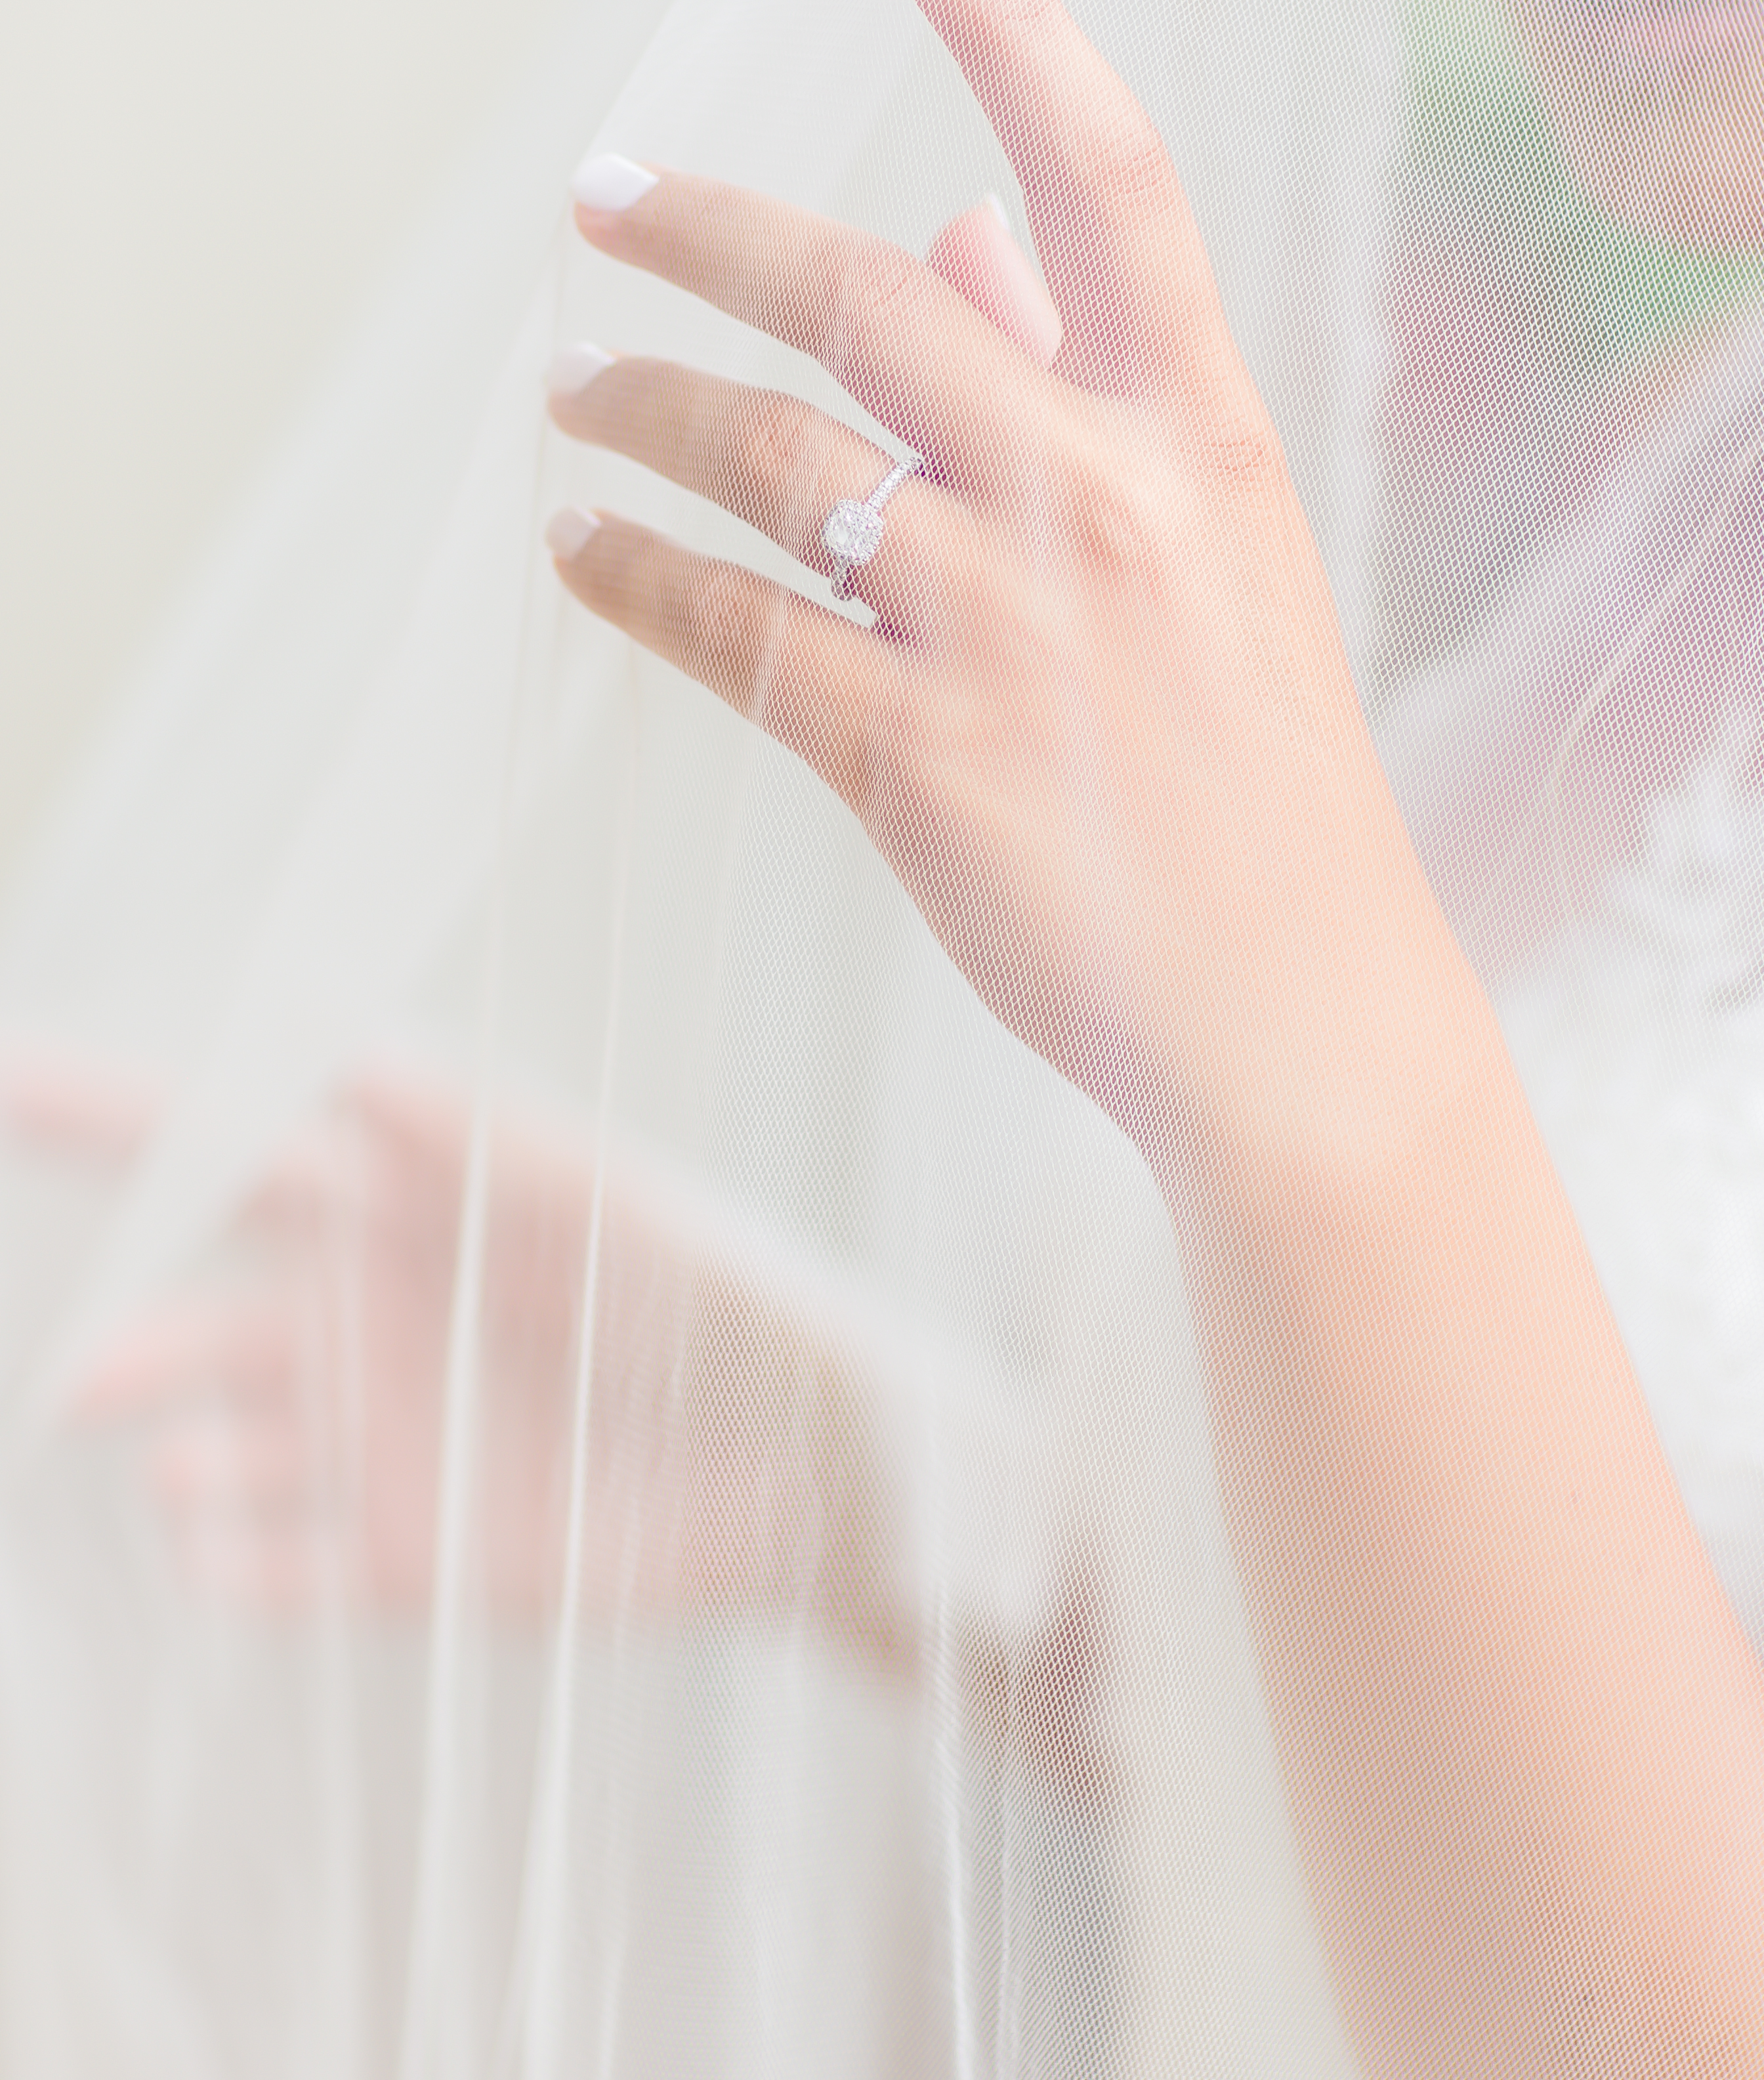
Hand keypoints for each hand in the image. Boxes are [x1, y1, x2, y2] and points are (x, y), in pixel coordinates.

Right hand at [1, 1050, 898, 1633]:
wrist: (822, 1474)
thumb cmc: (735, 1307)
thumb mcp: (622, 1215)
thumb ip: (485, 1149)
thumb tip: (356, 1056)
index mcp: (416, 1206)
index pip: (239, 1141)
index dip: (113, 1112)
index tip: (2, 1076)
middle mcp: (380, 1318)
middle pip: (206, 1314)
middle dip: (131, 1335)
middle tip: (79, 1380)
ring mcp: (386, 1440)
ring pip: (227, 1448)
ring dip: (188, 1459)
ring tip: (190, 1467)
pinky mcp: (410, 1555)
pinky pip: (288, 1566)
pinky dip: (240, 1564)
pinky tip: (222, 1551)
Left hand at [549, 0, 1449, 1172]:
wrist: (1302, 1010)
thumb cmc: (1263, 773)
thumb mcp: (1217, 548)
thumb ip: (1088, 374)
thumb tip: (968, 223)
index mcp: (1195, 428)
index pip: (1110, 170)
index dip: (1011, 20)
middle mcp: (1101, 498)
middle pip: (868, 296)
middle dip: (707, 231)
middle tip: (603, 198)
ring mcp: (1007, 628)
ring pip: (769, 455)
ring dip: (641, 405)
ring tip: (571, 391)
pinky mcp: (919, 759)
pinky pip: (733, 630)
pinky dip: (636, 577)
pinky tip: (582, 550)